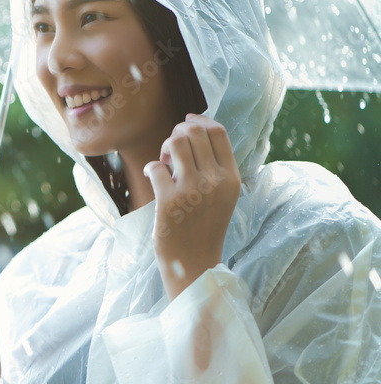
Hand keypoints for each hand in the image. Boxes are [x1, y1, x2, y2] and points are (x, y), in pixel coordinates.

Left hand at [146, 113, 240, 300]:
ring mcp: (192, 190)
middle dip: (178, 133)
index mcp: (232, 178)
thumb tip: (193, 129)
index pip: (219, 132)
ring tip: (166, 162)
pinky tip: (153, 177)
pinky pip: (155, 166)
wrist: (195, 262)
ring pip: (176, 143)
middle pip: (194, 132)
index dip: (200, 120)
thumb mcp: (222, 194)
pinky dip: (151, 167)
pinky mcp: (169, 200)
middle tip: (173, 152)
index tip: (187, 121)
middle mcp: (215, 181)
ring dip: (166, 147)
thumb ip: (214, 166)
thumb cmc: (205, 225)